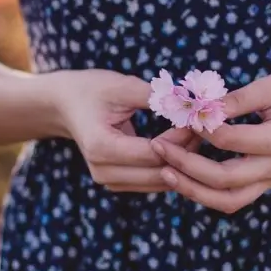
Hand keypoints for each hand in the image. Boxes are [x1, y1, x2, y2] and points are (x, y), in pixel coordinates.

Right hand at [55, 70, 199, 192]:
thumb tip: (193, 103)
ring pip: (161, 182)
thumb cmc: (92, 90)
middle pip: (160, 172)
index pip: (155, 152)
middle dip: (187, 151)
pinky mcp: (118, 184)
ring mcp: (110, 182)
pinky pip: (154, 182)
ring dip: (183, 161)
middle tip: (206, 127)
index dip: (181, 137)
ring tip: (198, 133)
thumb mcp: (122, 86)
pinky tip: (185, 144)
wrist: (64, 105)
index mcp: (101, 147)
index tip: (199, 118)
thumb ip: (157, 97)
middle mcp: (103, 172)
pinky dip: (173, 166)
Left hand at [150, 68, 270, 212]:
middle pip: (225, 179)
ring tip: (164, 172)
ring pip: (227, 200)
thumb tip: (203, 107)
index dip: (199, 128)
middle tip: (158, 146)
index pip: (229, 141)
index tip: (180, 114)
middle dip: (186, 166)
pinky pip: (232, 199)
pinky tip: (183, 176)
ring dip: (192, 189)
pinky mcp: (266, 182)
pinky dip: (205, 192)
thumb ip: (239, 99)